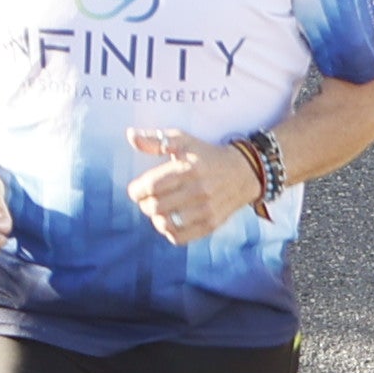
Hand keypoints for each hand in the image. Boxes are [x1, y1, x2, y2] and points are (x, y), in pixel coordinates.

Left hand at [128, 128, 260, 245]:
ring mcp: (207, 210)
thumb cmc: (205, 154)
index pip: (152, 186)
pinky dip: (169, 232)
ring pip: (167, 224)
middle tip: (146, 200)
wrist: (243, 172)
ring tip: (157, 210)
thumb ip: (155, 140)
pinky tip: (169, 221)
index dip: (137, 190)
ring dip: (155, 218)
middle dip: (144, 204)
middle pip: (156, 207)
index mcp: (188, 169)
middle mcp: (199, 191)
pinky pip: (181, 237)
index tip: (136, 190)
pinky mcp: (212, 224)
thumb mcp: (182, 140)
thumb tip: (130, 135)